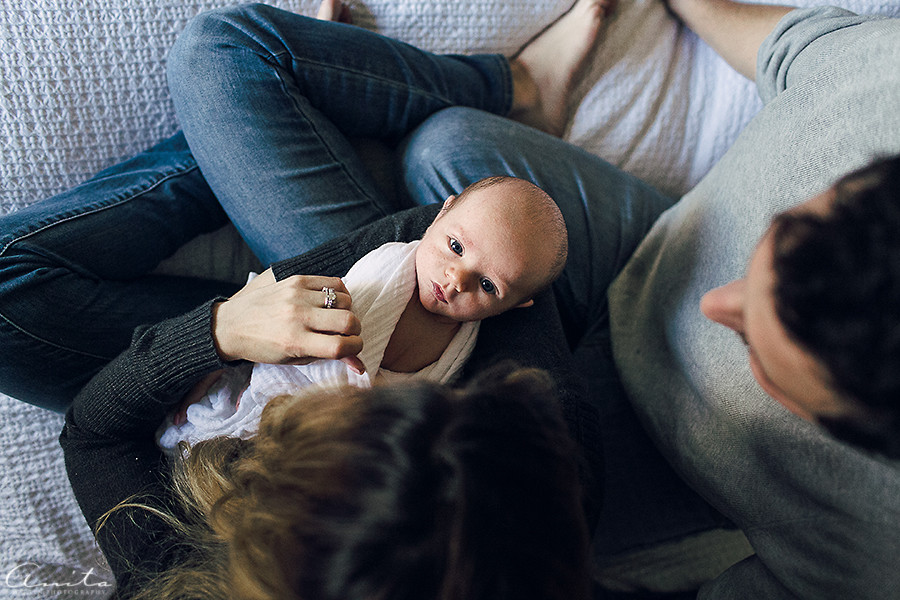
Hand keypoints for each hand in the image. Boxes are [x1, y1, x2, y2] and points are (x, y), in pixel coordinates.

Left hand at [211, 269, 364, 372]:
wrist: (231, 325)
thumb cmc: (263, 347)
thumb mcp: (294, 359)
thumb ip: (327, 358)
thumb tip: (360, 366)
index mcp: (295, 341)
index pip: (340, 346)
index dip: (355, 349)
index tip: (353, 349)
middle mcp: (297, 316)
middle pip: (349, 321)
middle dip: (355, 331)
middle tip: (347, 335)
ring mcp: (297, 295)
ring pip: (345, 300)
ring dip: (347, 311)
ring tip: (336, 318)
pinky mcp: (296, 279)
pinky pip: (334, 282)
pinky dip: (340, 293)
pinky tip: (331, 303)